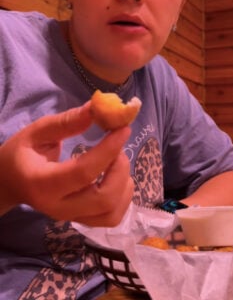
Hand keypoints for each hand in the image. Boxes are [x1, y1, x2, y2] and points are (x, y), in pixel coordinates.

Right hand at [0, 103, 133, 225]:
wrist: (8, 184)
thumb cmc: (21, 155)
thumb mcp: (36, 133)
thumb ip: (66, 122)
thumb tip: (97, 109)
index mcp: (42, 184)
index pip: (83, 172)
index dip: (108, 150)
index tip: (123, 130)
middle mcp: (58, 207)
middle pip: (104, 198)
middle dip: (120, 169)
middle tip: (118, 148)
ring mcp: (71, 218)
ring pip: (112, 212)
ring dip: (124, 184)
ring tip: (116, 162)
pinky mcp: (82, 221)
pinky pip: (112, 217)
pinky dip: (124, 197)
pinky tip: (117, 178)